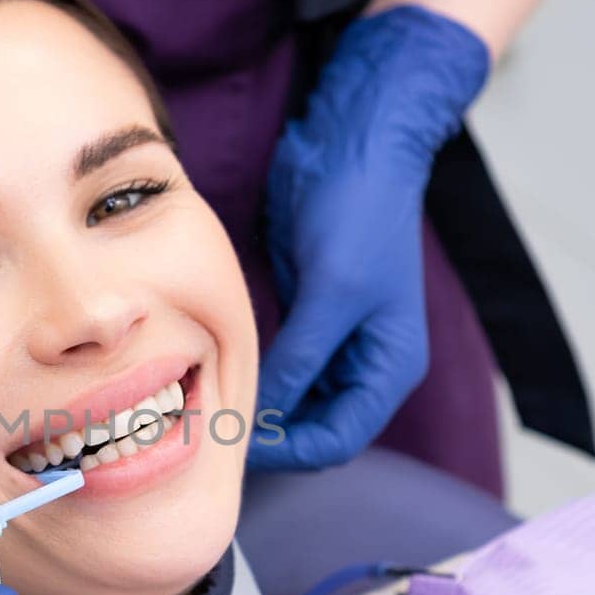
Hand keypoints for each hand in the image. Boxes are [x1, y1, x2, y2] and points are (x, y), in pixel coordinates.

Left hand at [250, 6, 487, 470]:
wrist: (356, 142)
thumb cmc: (360, 212)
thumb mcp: (332, 291)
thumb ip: (302, 358)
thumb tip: (265, 416)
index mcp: (391, 365)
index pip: (339, 440)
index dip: (288, 452)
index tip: (233, 444)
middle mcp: (366, 361)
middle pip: (313, 428)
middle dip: (269, 436)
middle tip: (206, 429)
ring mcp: (335, 338)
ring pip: (291, 400)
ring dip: (257, 406)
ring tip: (203, 406)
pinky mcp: (306, 313)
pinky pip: (277, 363)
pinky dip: (253, 373)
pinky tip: (213, 370)